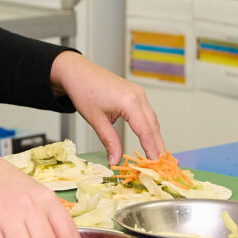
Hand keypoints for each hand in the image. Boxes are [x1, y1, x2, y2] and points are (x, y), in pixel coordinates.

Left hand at [49, 51, 163, 164]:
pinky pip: (147, 112)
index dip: (151, 149)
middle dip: (157, 146)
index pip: (145, 131)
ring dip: (155, 137)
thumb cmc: (84, 90)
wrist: (77, 71)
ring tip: (155, 155)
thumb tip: (115, 161)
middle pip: (153, 126)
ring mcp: (138, 92)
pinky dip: (149, 126)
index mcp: (129, 102)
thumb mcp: (96, 120)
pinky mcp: (135, 92)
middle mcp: (138, 96)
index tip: (154, 165)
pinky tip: (148, 137)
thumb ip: (109, 141)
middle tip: (160, 165)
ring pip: (152, 119)